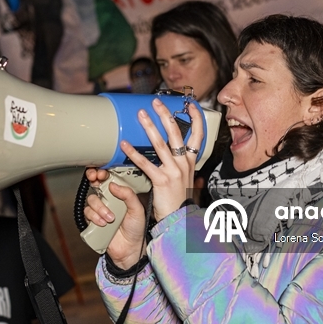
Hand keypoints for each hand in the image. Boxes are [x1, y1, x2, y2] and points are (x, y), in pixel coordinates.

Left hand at [83, 99, 203, 268]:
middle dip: (166, 115)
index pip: (198, 135)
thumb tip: (179, 154)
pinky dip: (134, 153)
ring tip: (141, 115)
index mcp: (190, 162)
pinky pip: (146, 164)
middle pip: (177, 133)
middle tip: (156, 102)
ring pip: (162, 144)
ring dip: (150, 127)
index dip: (195, 119)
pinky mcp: (162, 181)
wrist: (180, 220)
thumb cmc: (180, 201)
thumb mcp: (186, 179)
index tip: (190, 105)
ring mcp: (174, 171)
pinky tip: (124, 145)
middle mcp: (184, 164)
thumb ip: (182, 165)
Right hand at [83, 167, 146, 269]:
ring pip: (92, 199)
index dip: (103, 172)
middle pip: (95, 184)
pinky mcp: (93, 219)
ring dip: (100, 207)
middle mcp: (109, 199)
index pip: (109, 178)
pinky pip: (87, 213)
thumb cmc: (136, 228)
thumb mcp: (137, 209)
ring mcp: (100, 209)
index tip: (102, 172)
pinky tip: (103, 223)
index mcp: (120, 193)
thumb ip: (128, 195)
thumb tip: (113, 185)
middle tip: (96, 179)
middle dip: (94, 179)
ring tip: (110, 217)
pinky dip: (95, 217)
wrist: (130, 248)